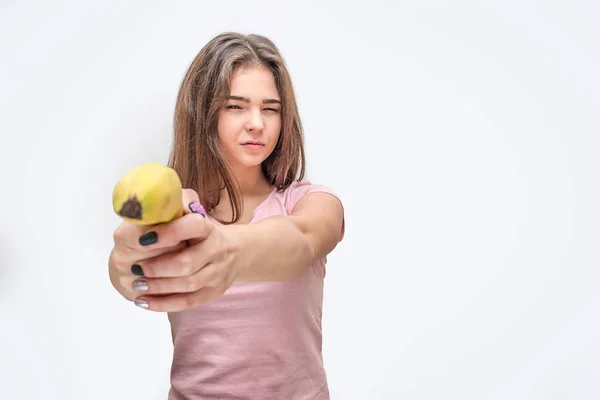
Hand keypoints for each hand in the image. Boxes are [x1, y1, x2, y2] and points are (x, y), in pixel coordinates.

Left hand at [108, 189, 240, 311]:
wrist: (232, 251)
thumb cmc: (199, 230)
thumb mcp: (189, 210)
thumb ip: (172, 204)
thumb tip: (149, 204)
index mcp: (207, 227)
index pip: (193, 226)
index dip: (168, 232)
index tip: (144, 239)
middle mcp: (216, 250)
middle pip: (187, 263)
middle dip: (157, 267)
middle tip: (135, 267)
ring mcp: (217, 273)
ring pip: (187, 285)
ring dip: (158, 286)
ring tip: (136, 285)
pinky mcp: (213, 292)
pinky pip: (188, 302)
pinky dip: (163, 304)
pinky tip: (144, 301)